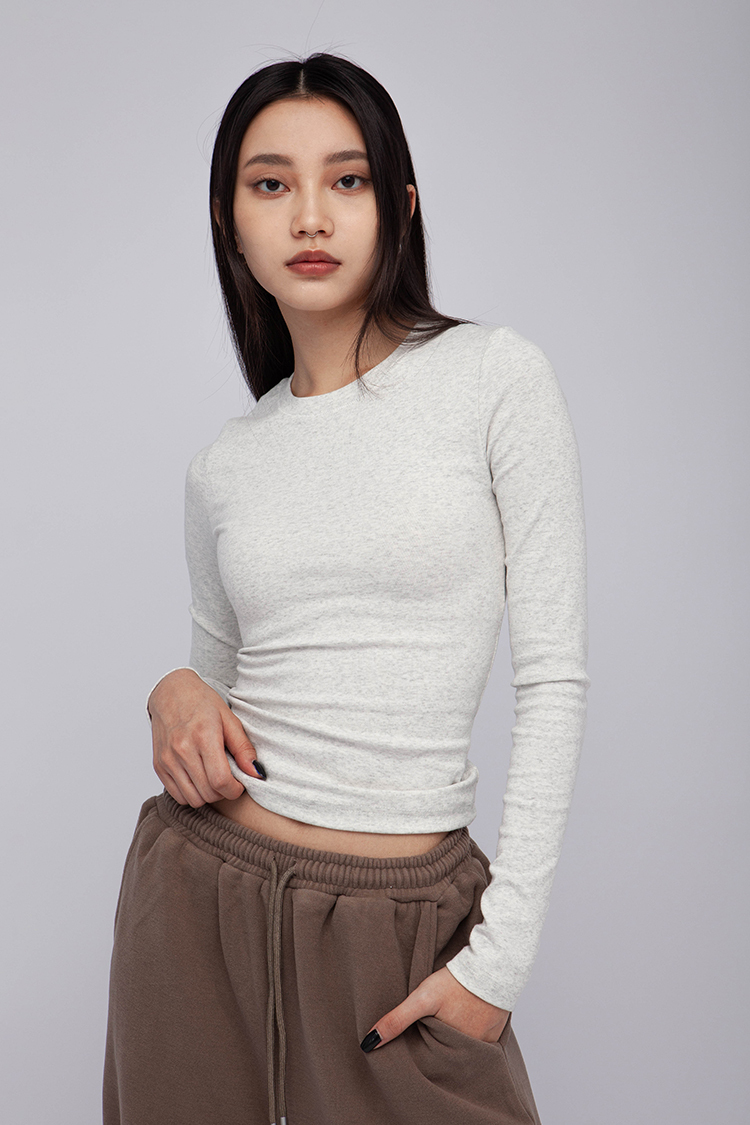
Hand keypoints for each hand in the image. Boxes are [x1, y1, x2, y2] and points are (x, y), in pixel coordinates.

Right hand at [148, 668, 262, 805]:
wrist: (171, 692)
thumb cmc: (202, 703)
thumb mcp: (229, 719)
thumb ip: (243, 748)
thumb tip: (257, 773)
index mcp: (203, 736)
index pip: (220, 780)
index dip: (235, 790)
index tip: (239, 784)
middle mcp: (182, 750)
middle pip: (208, 792)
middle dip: (223, 792)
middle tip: (228, 779)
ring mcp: (168, 759)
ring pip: (192, 799)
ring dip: (207, 795)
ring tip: (213, 778)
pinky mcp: (158, 765)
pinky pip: (177, 795)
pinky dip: (191, 794)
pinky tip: (199, 778)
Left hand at [360, 966, 509, 1051]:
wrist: (492, 966)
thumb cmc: (455, 982)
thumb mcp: (422, 999)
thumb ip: (397, 1020)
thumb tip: (368, 1044)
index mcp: (451, 1049)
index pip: (430, 1063)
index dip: (419, 1057)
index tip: (411, 1050)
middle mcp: (470, 1053)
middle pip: (446, 1057)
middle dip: (435, 1051)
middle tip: (428, 1033)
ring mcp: (484, 1045)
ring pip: (461, 1050)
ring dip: (452, 1043)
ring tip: (444, 1026)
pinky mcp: (495, 1036)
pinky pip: (478, 1042)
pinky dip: (469, 1035)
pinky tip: (463, 1021)